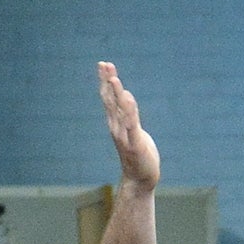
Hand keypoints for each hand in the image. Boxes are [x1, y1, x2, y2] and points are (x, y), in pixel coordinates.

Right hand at [96, 61, 160, 191]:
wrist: (140, 179)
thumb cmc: (138, 154)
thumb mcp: (133, 130)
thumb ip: (129, 114)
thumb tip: (125, 96)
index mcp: (116, 123)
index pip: (109, 98)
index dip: (106, 81)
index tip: (103, 64)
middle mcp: (117, 127)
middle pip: (110, 100)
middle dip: (107, 81)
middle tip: (104, 64)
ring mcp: (124, 135)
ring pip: (119, 111)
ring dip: (115, 94)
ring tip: (113, 78)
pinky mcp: (135, 144)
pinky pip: (131, 125)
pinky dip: (129, 112)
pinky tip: (127, 99)